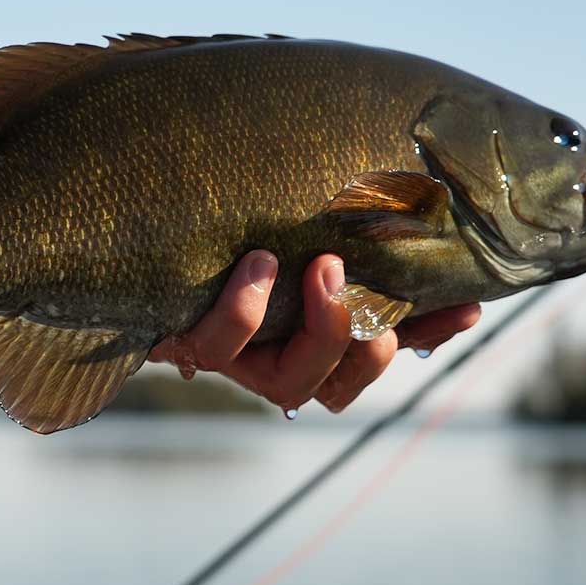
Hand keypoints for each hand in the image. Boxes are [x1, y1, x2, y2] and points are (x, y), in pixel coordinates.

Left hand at [148, 252, 480, 416]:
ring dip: (321, 331)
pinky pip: (219, 346)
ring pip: (290, 382)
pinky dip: (245, 310)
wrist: (115, 239)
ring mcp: (232, 354)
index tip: (470, 305)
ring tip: (321, 267)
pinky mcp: (185, 340)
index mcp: (306, 328)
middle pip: (337, 387)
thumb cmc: (212, 224)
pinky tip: (258, 264)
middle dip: (367, 346)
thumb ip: (338, 225)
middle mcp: (272, 353)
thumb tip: (417, 197)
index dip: (430, 335)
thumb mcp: (284, 222)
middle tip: (368, 287)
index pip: (385, 346)